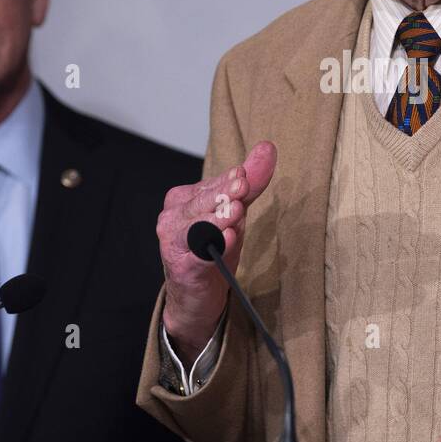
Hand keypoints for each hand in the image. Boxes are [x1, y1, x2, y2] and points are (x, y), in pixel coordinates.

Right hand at [157, 140, 275, 362]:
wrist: (197, 295)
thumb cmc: (213, 248)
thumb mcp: (235, 212)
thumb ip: (251, 182)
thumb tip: (268, 147)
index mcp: (183, 199)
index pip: (210, 186)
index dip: (229, 181)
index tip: (243, 176)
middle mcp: (172, 218)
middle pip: (201, 203)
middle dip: (222, 195)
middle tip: (241, 187)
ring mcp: (173, 244)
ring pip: (196, 227)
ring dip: (217, 219)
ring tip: (235, 211)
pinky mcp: (182, 268)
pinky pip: (198, 256)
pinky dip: (213, 247)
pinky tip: (227, 239)